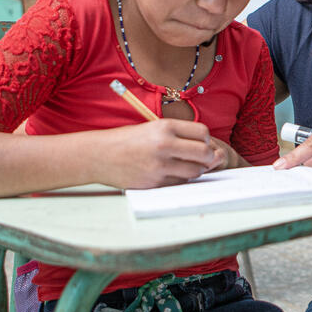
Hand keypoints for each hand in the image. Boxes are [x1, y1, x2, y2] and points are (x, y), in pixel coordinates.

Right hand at [101, 119, 225, 188]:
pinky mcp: (154, 183)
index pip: (202, 132)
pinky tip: (171, 174)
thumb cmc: (128, 140)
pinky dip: (180, 180)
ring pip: (195, 172)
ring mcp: (159, 166)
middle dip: (208, 158)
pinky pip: (179, 184)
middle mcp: (164, 145)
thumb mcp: (153, 128)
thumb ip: (181, 136)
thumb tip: (212, 152)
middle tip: (201, 159)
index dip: (206, 140)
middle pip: (204, 154)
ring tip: (183, 166)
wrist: (99, 155)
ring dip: (195, 170)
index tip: (200, 143)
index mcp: (164, 127)